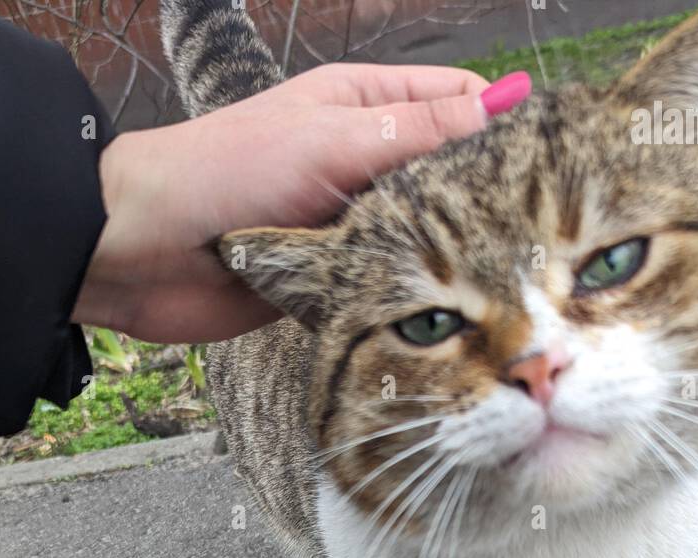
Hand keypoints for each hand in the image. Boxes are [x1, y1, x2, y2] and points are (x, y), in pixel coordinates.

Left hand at [72, 65, 530, 342]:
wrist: (141, 250)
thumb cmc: (226, 172)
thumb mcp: (334, 140)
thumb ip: (421, 131)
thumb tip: (508, 101)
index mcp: (367, 104)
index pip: (458, 103)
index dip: (504, 130)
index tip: (556, 167)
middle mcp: (365, 160)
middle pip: (450, 178)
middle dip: (488, 204)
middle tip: (541, 242)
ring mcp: (352, 223)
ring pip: (426, 238)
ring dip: (454, 260)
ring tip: (510, 285)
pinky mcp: (336, 281)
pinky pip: (391, 285)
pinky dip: (415, 299)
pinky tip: (454, 316)